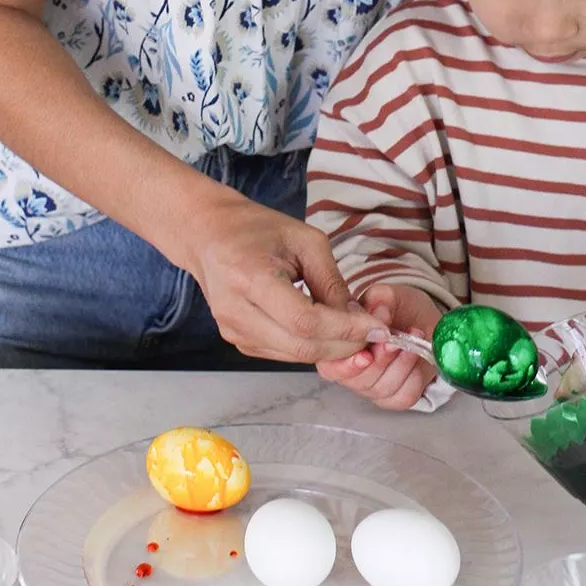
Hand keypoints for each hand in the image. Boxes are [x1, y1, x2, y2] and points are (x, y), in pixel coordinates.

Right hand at [182, 189, 383, 362]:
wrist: (209, 236)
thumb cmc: (257, 229)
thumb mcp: (306, 241)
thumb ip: (332, 282)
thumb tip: (358, 319)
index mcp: (249, 277)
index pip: (305, 321)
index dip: (345, 329)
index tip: (376, 325)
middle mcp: (235, 310)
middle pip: (301, 346)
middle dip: (345, 344)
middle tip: (373, 333)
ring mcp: (233, 330)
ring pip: (295, 355)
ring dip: (332, 349)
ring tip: (355, 331)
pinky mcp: (238, 340)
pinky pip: (284, 354)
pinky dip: (312, 347)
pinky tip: (328, 332)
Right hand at [316, 284, 442, 409]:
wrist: (420, 320)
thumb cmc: (395, 309)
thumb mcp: (386, 295)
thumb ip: (378, 300)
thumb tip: (378, 310)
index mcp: (337, 349)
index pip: (331, 367)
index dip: (347, 364)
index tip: (366, 353)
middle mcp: (350, 372)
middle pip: (358, 380)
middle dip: (380, 359)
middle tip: (394, 340)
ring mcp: (372, 388)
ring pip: (382, 388)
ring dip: (401, 363)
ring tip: (412, 338)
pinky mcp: (394, 398)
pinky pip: (403, 396)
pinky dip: (414, 375)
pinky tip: (416, 354)